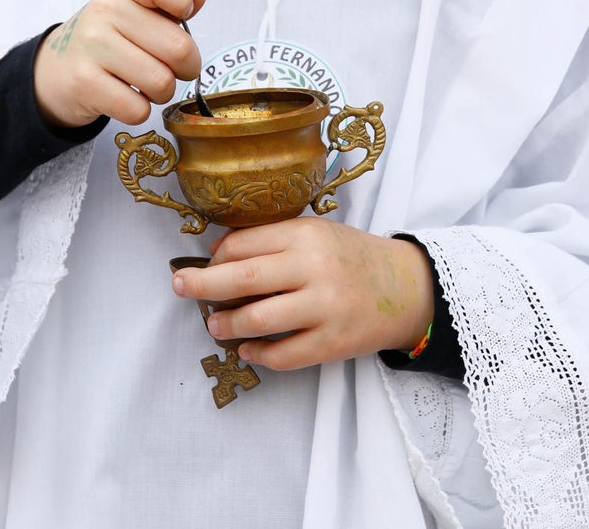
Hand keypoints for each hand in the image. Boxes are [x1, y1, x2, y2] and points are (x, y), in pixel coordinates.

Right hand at [32, 0, 207, 128]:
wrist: (56, 70)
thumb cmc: (109, 39)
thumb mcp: (137, 12)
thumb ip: (171, 2)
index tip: (182, 16)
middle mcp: (105, 12)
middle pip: (178, 48)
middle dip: (187, 68)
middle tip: (172, 69)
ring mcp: (93, 47)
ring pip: (161, 83)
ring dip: (163, 93)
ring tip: (148, 86)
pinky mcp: (85, 84)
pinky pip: (138, 109)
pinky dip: (141, 110)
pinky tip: (128, 98)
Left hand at [172, 217, 433, 370]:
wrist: (408, 288)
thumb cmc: (351, 257)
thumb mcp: (316, 232)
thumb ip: (272, 239)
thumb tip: (217, 253)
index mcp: (306, 234)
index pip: (243, 244)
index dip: (216, 256)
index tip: (206, 263)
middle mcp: (314, 268)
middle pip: (241, 279)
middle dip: (201, 285)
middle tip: (180, 288)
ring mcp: (324, 308)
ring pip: (258, 320)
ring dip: (226, 325)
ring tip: (214, 325)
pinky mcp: (333, 343)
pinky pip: (283, 355)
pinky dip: (258, 354)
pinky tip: (248, 348)